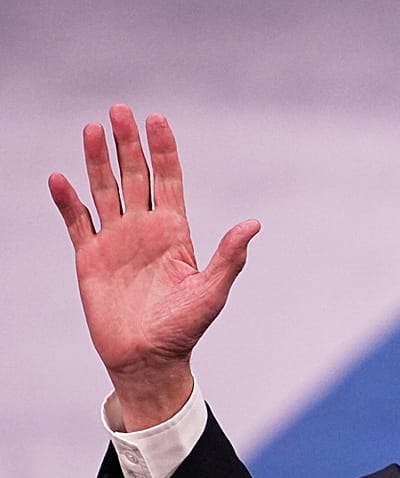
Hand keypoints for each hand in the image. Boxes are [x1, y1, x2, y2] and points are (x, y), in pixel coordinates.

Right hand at [49, 105, 259, 430]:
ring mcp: (116, 241)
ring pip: (104, 190)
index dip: (163, 151)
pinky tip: (60, 179)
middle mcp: (145, 230)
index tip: (158, 120)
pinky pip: (76, 223)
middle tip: (120, 111)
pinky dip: (67, 201)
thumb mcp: (212, 291)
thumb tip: (254, 224)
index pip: (169, 181)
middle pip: (135, 176)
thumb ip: (229, 256)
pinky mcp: (90, 258)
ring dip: (97, 161)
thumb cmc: (184, 328)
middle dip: (128, 144)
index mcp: (176, 233)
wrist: (149, 359)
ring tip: (92, 129)